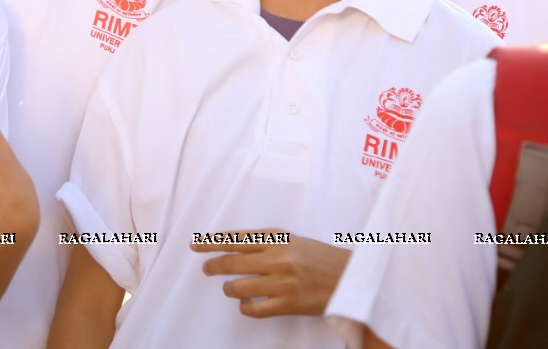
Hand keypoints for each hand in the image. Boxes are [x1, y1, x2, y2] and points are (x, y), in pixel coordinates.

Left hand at [190, 230, 350, 316]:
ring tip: (231, 288)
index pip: (235, 239)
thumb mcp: (293, 241)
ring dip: (229, 289)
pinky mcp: (288, 303)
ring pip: (237, 287)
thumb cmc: (321, 258)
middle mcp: (277, 258)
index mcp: (277, 238)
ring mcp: (282, 282)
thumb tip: (234, 248)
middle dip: (213, 266)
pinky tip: (247, 304)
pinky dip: (245, 307)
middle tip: (207, 269)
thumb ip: (266, 243)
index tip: (195, 245)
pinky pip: (254, 309)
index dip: (211, 242)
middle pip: (230, 263)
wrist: (351, 278)